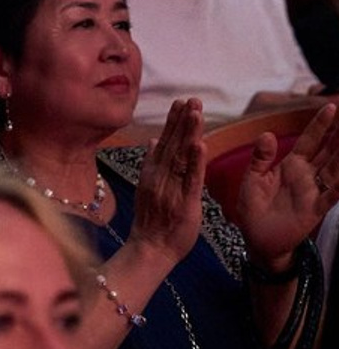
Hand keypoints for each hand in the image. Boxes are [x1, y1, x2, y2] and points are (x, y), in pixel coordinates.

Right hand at [131, 98, 206, 267]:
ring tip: (196, 112)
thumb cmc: (152, 221)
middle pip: (173, 144)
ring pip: (182, 156)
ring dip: (189, 133)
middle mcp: (160, 176)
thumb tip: (152, 139)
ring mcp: (171, 188)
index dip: (173, 122)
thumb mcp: (147, 187)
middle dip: (182, 121)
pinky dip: (196, 161)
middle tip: (192, 99)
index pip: (164, 142)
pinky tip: (201, 144)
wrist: (150, 248)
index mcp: (153, 172)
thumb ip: (151, 163)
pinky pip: (191, 179)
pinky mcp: (185, 202)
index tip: (180, 102)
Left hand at [239, 103, 338, 270]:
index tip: (331, 107)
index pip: (309, 141)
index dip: (320, 125)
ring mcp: (313, 191)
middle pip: (327, 151)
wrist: (256, 239)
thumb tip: (267, 133)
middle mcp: (306, 175)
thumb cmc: (253, 208)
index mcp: (290, 165)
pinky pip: (331, 195)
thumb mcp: (253, 178)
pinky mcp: (315, 209)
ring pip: (335, 169)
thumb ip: (261, 157)